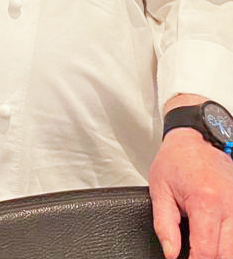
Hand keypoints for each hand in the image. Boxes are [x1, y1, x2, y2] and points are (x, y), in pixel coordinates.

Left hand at [150, 129, 232, 258]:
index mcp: (205, 202)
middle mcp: (229, 206)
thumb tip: (171, 253)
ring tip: (203, 248)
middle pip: (226, 254)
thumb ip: (164, 225)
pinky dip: (229, 242)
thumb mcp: (159, 190)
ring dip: (221, 253)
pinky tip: (217, 241)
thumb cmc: (175, 160)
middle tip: (194, 255)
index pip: (207, 251)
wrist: (194, 138)